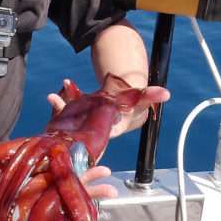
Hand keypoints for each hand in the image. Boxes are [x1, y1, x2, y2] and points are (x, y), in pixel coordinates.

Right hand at [0, 164, 118, 220]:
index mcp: (24, 206)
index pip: (43, 220)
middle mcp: (39, 196)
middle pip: (65, 203)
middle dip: (86, 204)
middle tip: (108, 199)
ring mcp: (46, 183)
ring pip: (72, 187)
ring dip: (91, 186)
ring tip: (112, 186)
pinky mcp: (48, 169)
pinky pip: (69, 170)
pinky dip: (85, 169)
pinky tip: (102, 167)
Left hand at [46, 82, 170, 137]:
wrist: (118, 106)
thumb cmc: (130, 107)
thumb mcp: (139, 100)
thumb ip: (151, 96)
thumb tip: (167, 93)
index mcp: (108, 130)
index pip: (100, 135)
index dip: (92, 134)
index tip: (84, 129)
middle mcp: (91, 129)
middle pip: (78, 129)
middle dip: (70, 121)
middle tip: (60, 108)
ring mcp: (80, 122)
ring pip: (68, 119)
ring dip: (60, 109)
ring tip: (53, 96)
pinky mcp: (73, 115)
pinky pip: (64, 109)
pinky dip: (60, 101)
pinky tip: (63, 85)